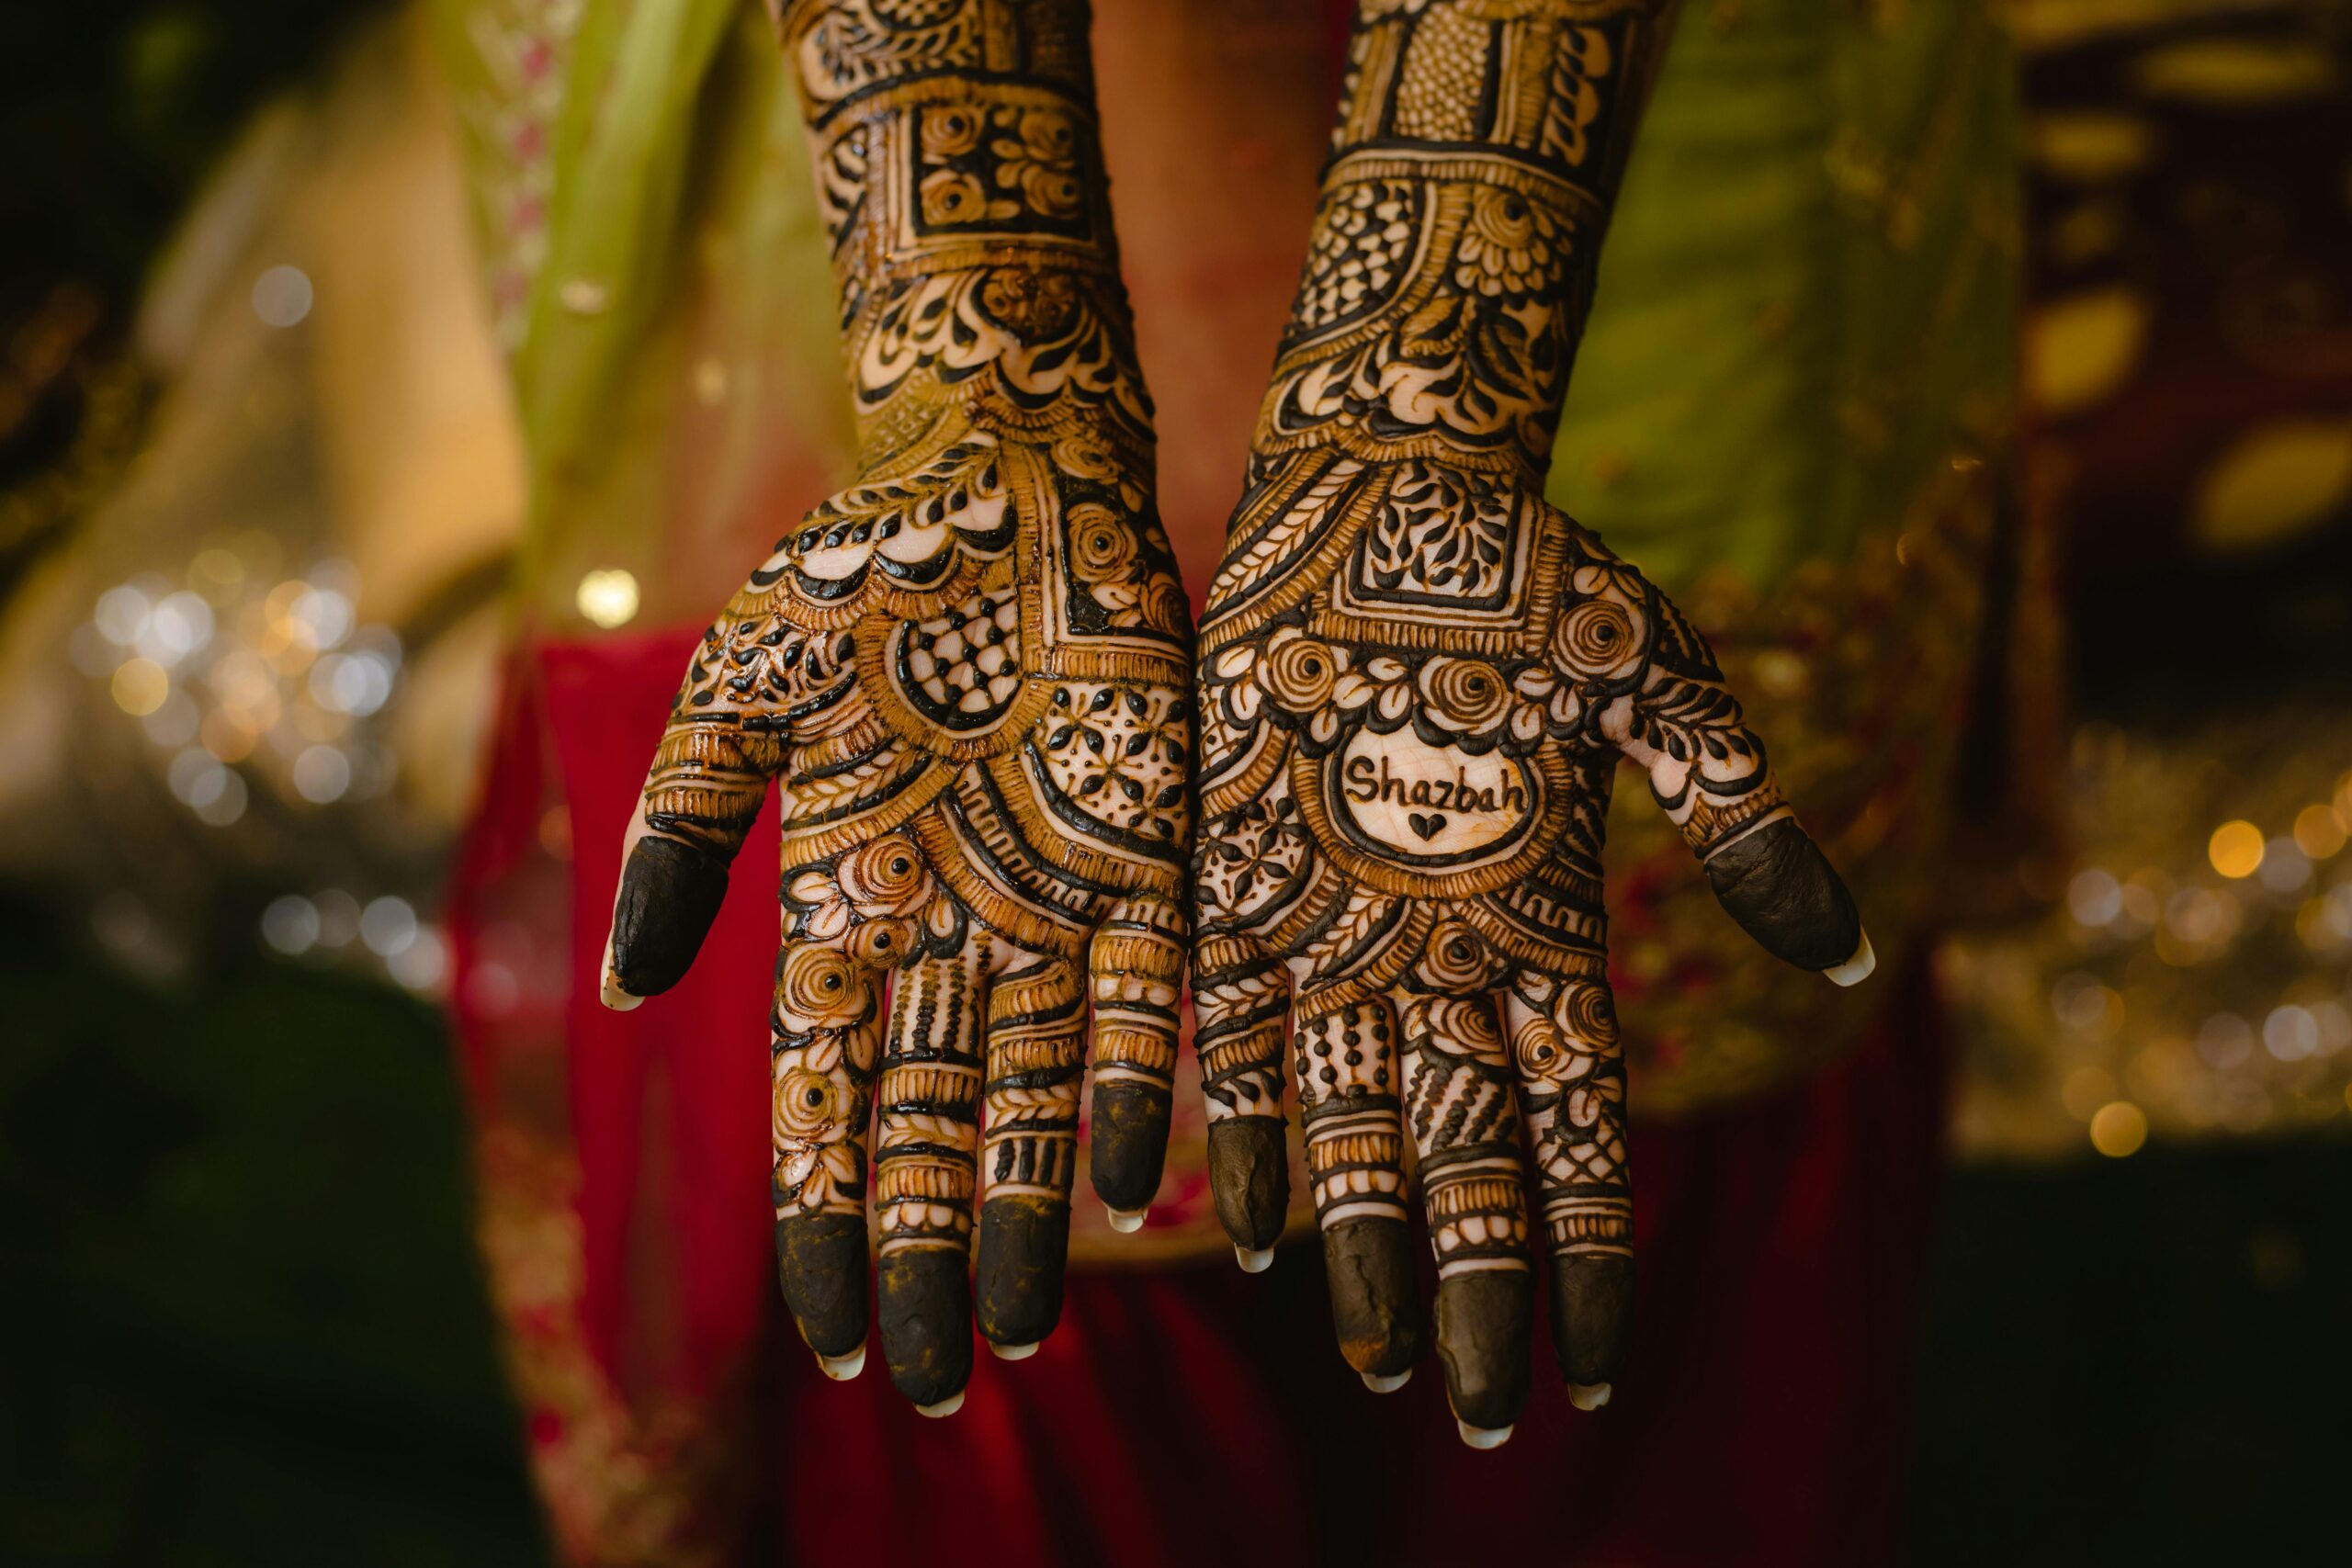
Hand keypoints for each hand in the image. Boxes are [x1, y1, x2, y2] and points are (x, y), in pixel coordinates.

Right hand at [601, 0, 1190, 1414]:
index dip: (825, 1214)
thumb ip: (680, 834)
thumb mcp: (740, 696)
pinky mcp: (1145, 855)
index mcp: (839, 901)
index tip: (827, 1328)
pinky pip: (1140, 993)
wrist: (1006, 476)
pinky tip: (1132, 1177)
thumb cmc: (860, 574)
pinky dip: (1131, 1080)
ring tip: (1026, 1330)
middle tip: (929, 1382)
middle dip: (929, 1254)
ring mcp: (1047, 899)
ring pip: (1035, 1088)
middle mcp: (947, 927)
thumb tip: (612, 986)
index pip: (822, 1099)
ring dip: (1031, 1208)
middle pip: (932, 1126)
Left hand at [1193, 456, 1867, 1434]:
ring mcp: (1336, 930)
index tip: (1595, 1364)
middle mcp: (1440, 956)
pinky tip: (1249, 1220)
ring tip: (1377, 1351)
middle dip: (1473, 1281)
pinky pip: (1238, 1033)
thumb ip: (1738, 808)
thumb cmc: (1538, 579)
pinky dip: (1247, 1125)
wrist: (1377, 501)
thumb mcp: (1660, 681)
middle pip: (1468, 1157)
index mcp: (1546, 924)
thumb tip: (1849, 949)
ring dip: (1364, 1240)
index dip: (1586, 1247)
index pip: (1579, 1127)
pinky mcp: (1239, 887)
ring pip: (1353, 1122)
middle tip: (1475, 1409)